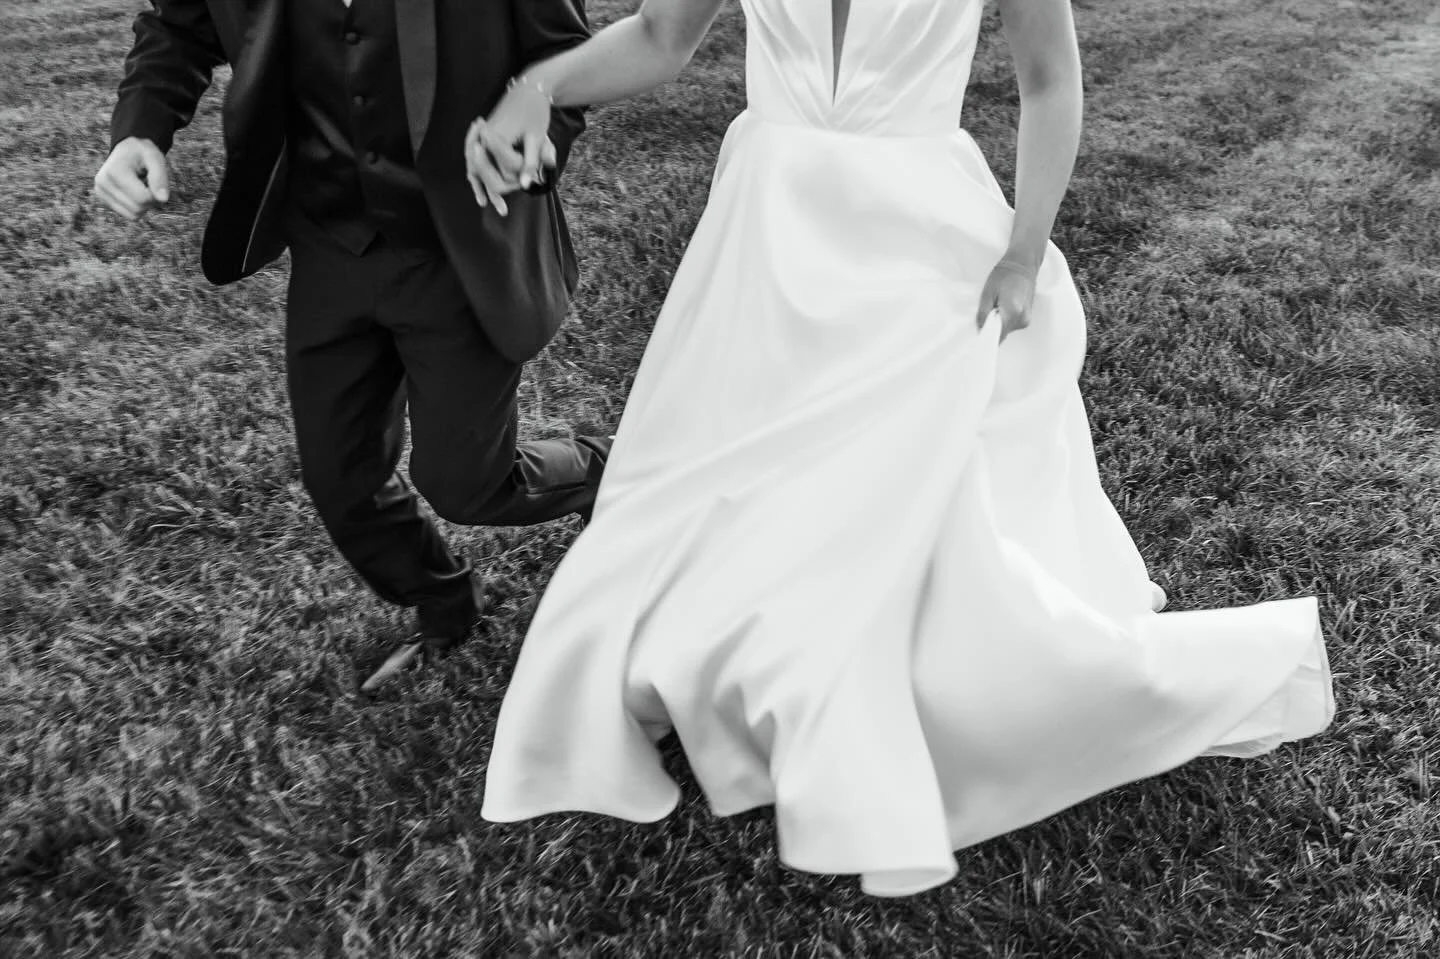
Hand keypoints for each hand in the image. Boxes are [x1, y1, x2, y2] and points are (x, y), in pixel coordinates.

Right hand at [94, 137, 169, 220]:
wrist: (126, 150)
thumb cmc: (143, 154)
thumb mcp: (155, 159)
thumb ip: (160, 178)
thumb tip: (163, 200)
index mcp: (114, 171)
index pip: (143, 198)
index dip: (155, 193)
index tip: (153, 179)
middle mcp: (103, 183)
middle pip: (138, 209)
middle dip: (150, 200)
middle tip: (147, 183)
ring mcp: (100, 192)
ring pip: (134, 215)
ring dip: (144, 204)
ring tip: (139, 186)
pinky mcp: (103, 200)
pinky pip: (129, 215)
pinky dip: (136, 207)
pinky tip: (133, 192)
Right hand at [464, 78, 554, 215]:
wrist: (527, 90)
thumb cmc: (534, 113)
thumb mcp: (536, 139)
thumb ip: (530, 163)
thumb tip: (525, 186)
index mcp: (493, 137)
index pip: (506, 168)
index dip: (521, 174)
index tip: (532, 175)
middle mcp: (481, 139)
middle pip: (487, 173)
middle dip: (500, 187)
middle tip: (503, 206)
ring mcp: (479, 140)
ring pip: (478, 171)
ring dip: (486, 189)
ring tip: (497, 210)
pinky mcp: (480, 141)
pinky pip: (476, 165)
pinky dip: (479, 180)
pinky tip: (482, 200)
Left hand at [975, 258, 1037, 341]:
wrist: (1022, 264)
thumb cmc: (1005, 274)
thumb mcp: (987, 293)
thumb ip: (983, 314)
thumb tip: (980, 329)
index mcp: (1012, 313)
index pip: (998, 337)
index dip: (987, 337)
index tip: (980, 334)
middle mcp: (1022, 319)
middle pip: (1002, 333)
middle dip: (992, 326)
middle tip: (989, 309)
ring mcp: (1026, 319)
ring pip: (1006, 329)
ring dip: (999, 321)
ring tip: (998, 304)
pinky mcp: (1027, 316)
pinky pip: (1012, 324)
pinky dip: (1006, 318)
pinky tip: (1004, 305)